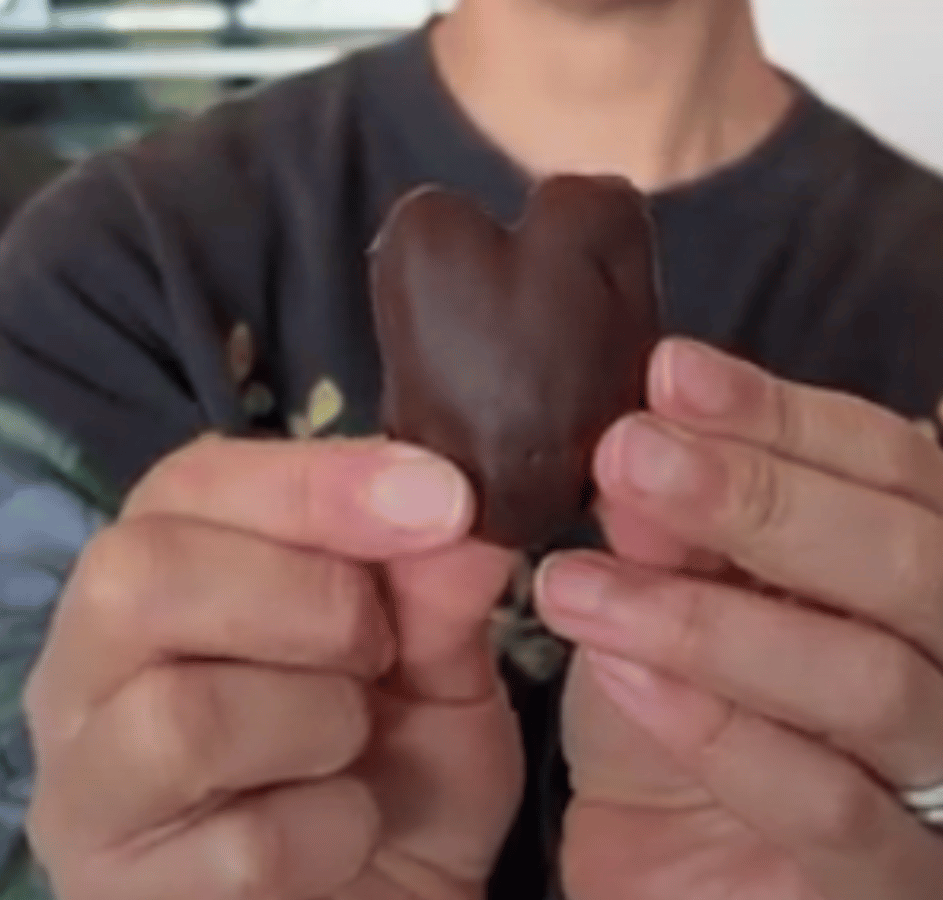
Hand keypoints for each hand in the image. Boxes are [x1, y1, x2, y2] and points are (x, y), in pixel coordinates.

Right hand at [24, 434, 523, 899]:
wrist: (390, 896)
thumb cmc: (399, 756)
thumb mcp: (440, 658)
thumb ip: (439, 587)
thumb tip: (461, 510)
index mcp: (166, 565)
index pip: (195, 481)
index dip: (321, 481)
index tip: (444, 499)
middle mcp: (92, 663)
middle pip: (141, 575)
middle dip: (312, 601)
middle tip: (382, 647)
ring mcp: (86, 786)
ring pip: (181, 717)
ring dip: (321, 719)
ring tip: (357, 738)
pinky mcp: (115, 894)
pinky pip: (240, 847)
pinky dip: (337, 828)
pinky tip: (349, 826)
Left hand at [535, 338, 942, 899]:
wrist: (686, 868)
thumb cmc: (697, 703)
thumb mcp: (679, 590)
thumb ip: (676, 521)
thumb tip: (645, 440)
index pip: (894, 461)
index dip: (777, 413)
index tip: (667, 376)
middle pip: (913, 561)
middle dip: (759, 500)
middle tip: (629, 456)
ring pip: (876, 684)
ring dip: (707, 621)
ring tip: (578, 583)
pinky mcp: (924, 892)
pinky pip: (835, 810)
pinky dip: (717, 732)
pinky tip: (621, 677)